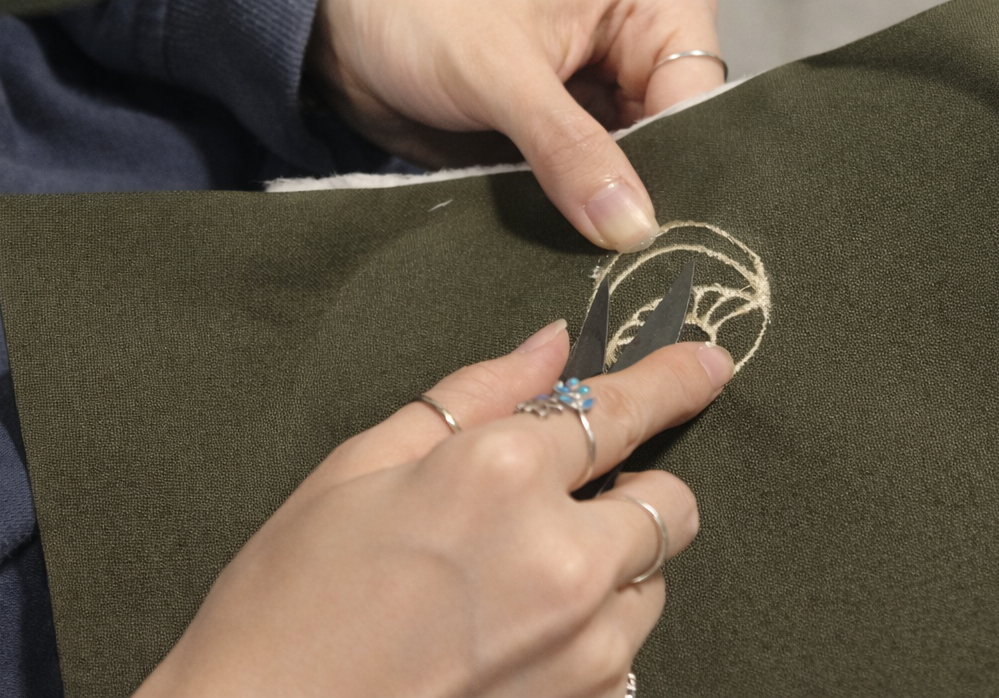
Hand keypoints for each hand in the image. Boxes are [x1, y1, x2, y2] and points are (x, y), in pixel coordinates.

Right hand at [135, 322, 734, 697]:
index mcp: (501, 473)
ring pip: (652, 584)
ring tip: (516, 584)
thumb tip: (551, 345)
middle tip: (563, 502)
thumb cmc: (288, 601)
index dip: (674, 380)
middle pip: (669, 504)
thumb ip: (472, 397)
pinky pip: (623, 653)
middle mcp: (564, 557)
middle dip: (632, 490)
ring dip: (612, 569)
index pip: (623, 409)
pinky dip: (590, 636)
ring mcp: (583, 647)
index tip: (709, 365)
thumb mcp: (358, 467)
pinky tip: (512, 641)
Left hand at [308, 0, 723, 251]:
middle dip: (650, 203)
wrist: (346, 16)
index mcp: (662, 1)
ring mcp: (616, 99)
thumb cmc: (423, 6)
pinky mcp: (579, 140)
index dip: (678, 173)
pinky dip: (584, 223)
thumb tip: (635, 227)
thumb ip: (569, 149)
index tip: (654, 242)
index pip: (700, 105)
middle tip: (631, 272)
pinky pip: (601, 193)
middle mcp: (652, 50)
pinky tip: (574, 259)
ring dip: (614, 221)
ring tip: (601, 273)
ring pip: (644, 179)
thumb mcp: (498, 73)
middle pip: (682, 147)